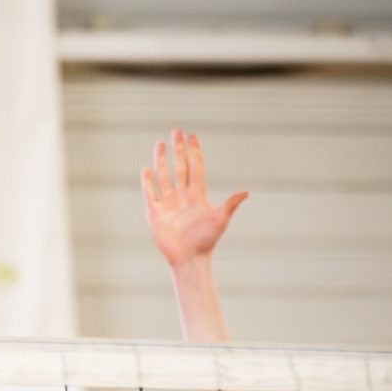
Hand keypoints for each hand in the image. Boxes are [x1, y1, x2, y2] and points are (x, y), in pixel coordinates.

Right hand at [142, 131, 246, 269]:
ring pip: (163, 176)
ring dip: (162, 160)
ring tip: (160, 144)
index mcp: (197, 195)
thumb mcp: (220, 220)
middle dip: (178, 149)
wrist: (188, 259)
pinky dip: (147, 182)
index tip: (192, 137)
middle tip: (176, 131)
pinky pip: (149, 193)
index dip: (194, 152)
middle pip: (179, 167)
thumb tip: (245, 192)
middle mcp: (181, 196)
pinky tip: (146, 169)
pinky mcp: (155, 213)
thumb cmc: (206, 242)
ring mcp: (167, 203)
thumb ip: (230, 205)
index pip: (195, 167)